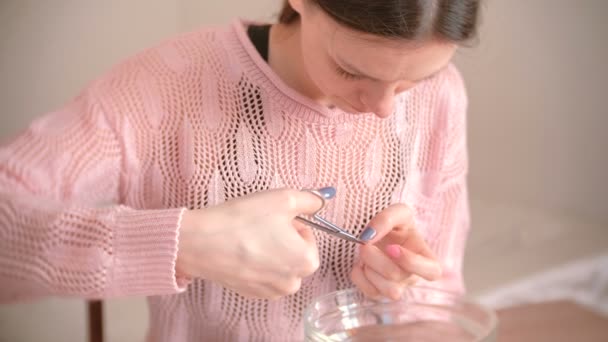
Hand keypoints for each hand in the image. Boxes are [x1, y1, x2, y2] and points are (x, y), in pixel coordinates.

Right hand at [175, 188, 329, 299]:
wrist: (202, 243)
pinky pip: (262, 275)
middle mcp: (293, 283)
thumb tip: (323, 199)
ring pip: (279, 264)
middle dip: (282, 238)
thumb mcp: (283, 199)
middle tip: (259, 226)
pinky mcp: (251, 294)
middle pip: (294, 252)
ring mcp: (271, 292)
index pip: (307, 234)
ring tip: (248, 238)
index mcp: (307, 261)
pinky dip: (255, 263)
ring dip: (269, 251)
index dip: (290, 222)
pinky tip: (240, 251)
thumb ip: (310, 199)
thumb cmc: (244, 220)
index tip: (271, 218)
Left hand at [351, 204, 442, 299]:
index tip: (392, 247)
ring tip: (365, 254)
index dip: (412, 262)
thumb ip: (386, 219)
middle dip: (376, 258)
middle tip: (364, 243)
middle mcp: (413, 276)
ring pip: (388, 291)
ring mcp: (397, 287)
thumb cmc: (396, 225)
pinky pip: (370, 293)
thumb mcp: (397, 212)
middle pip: (397, 277)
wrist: (380, 234)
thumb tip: (368, 236)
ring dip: (369, 269)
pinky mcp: (380, 293)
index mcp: (426, 258)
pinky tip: (360, 263)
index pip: (432, 272)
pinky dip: (359, 276)